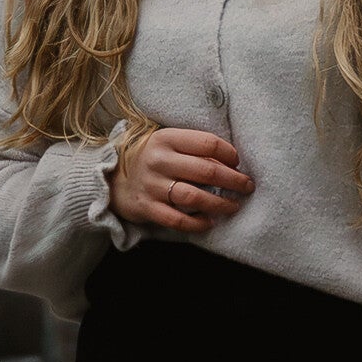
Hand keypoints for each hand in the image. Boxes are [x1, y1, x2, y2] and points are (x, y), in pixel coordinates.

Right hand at [110, 126, 253, 233]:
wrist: (114, 180)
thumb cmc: (152, 159)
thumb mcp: (167, 143)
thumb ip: (193, 147)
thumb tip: (232, 162)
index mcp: (166, 139)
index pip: (207, 143)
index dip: (229, 154)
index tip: (237, 162)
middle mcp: (158, 160)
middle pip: (206, 171)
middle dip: (234, 181)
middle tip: (247, 186)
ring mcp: (152, 186)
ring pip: (194, 197)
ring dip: (220, 203)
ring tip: (234, 205)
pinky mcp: (147, 208)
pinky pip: (178, 220)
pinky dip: (198, 223)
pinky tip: (210, 221)